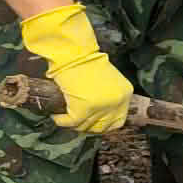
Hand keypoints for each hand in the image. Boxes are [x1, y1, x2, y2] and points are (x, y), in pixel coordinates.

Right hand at [19, 3, 132, 134]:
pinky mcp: (83, 110)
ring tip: (65, 117)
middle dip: (88, 127)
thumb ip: (109, 97)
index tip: (93, 124)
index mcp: (125, 94)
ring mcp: (101, 108)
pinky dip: (61, 121)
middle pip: (103, 127)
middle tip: (77, 122)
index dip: (105, 125)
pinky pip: (70, 123)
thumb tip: (98, 115)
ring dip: (74, 124)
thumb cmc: (89, 63)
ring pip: (85, 126)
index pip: (119, 121)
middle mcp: (117, 103)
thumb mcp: (109, 81)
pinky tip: (56, 116)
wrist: (76, 55)